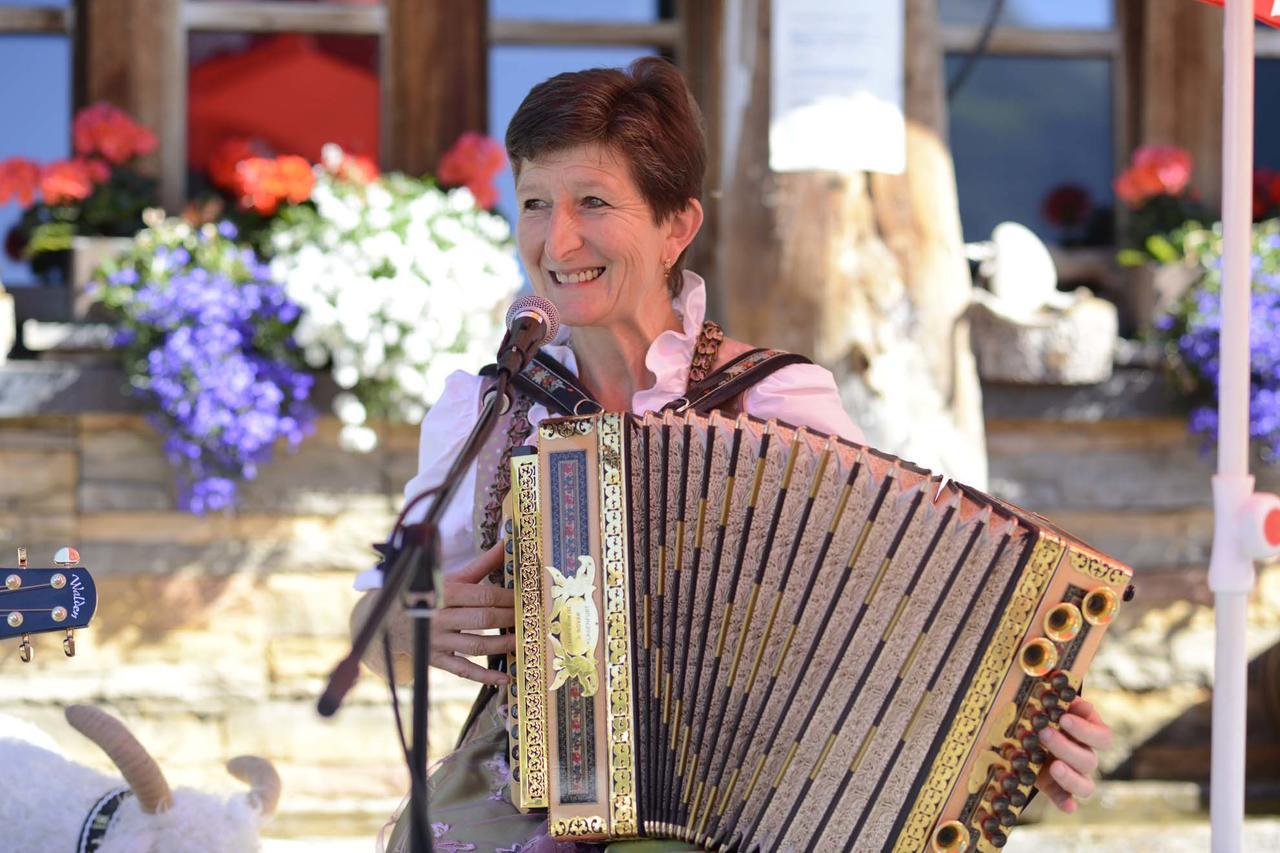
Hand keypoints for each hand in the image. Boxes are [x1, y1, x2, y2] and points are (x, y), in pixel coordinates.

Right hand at [350, 542, 513, 685]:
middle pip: (482, 619)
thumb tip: (507, 545)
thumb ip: (481, 564)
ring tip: (523, 641)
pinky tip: (505, 678)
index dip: (507, 597)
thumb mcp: (450, 577)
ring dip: (503, 645)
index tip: (526, 597)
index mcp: (443, 592)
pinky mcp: (436, 660)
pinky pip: (463, 670)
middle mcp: (439, 617)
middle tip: (531, 618)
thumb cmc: (427, 593)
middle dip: (510, 619)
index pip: (482, 595)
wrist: (387, 618)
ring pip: (476, 645)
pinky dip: (485, 677)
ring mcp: (437, 641)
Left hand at [1034, 698, 1111, 812]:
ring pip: (1085, 785)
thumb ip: (1064, 702)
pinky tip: (1067, 806)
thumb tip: (1080, 703)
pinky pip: (1066, 800)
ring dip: (1069, 776)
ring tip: (1053, 766)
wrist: (1024, 733)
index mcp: (1088, 735)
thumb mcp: (1050, 705)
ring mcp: (1072, 776)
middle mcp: (1085, 757)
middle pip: (1088, 760)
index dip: (1086, 730)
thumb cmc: (1042, 715)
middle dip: (1066, 747)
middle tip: (1044, 733)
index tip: (1064, 719)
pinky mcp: (1055, 789)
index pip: (1103, 737)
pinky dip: (1067, 803)